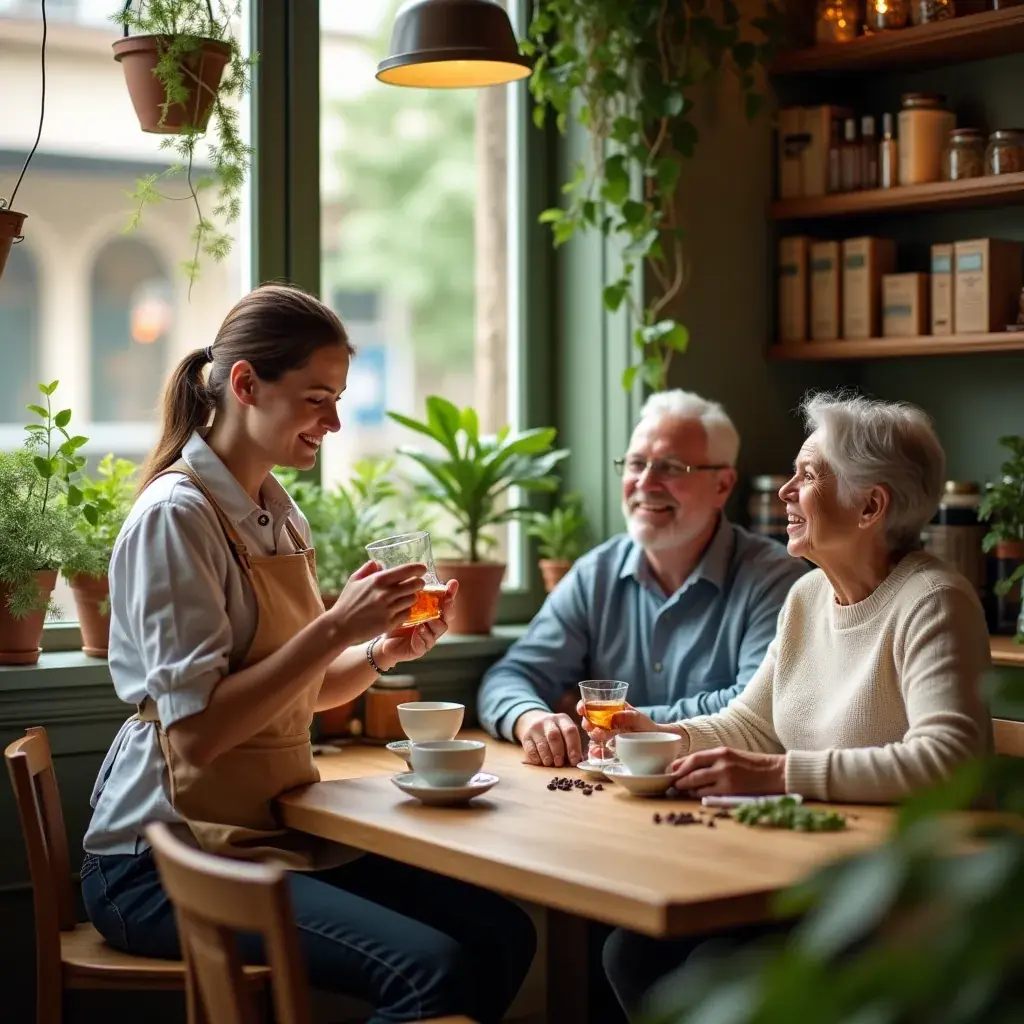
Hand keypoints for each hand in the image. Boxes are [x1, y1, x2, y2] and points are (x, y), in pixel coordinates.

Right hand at [326, 560, 425, 646]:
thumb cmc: (347, 602)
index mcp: (378, 580)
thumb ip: (367, 569)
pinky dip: (406, 611)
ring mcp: (388, 609)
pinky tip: (400, 610)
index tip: (423, 569)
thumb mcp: (354, 580)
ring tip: (408, 597)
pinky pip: (406, 614)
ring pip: (413, 599)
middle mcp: (385, 593)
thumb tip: (379, 562)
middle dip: (419, 583)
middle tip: (419, 584)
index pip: (406, 570)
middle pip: (415, 585)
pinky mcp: (389, 623)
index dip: (418, 568)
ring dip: (413, 597)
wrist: (340, 626)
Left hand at [373, 580, 458, 668]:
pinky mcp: (419, 649)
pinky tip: (419, 630)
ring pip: (440, 629)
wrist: (382, 642)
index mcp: (430, 609)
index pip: (444, 599)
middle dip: (449, 607)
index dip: (451, 592)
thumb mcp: (396, 602)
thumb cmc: (392, 619)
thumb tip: (379, 562)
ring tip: (430, 619)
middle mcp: (433, 622)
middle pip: (448, 614)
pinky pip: (425, 644)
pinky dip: (423, 637)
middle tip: (447, 600)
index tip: (453, 582)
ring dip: (436, 623)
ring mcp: (428, 636)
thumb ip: (397, 586)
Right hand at [514, 709, 582, 767]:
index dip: (573, 747)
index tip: (574, 761)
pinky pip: (531, 749)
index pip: (570, 730)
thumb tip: (580, 762)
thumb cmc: (555, 732)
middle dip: (558, 752)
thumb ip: (573, 744)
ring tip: (550, 763)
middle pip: (554, 735)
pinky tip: (540, 761)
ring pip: (542, 743)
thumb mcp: (564, 731)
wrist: (531, 720)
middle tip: (560, 763)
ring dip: (547, 756)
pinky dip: (536, 758)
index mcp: (563, 719)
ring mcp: (536, 727)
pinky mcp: (526, 736)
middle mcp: (549, 720)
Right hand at [576, 701, 663, 760]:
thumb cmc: (646, 726)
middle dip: (587, 723)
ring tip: (600, 737)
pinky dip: (595, 751)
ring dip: (593, 736)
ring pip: (592, 735)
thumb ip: (628, 715)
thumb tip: (614, 716)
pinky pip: (598, 749)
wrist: (655, 741)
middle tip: (592, 727)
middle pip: (588, 721)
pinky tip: (597, 752)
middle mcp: (604, 722)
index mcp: (609, 710)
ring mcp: (605, 736)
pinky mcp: (608, 748)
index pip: (591, 705)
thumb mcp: (639, 717)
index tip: (582, 709)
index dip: (583, 706)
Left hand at [667, 747, 786, 796]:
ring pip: (697, 785)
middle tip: (672, 783)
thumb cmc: (752, 765)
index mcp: (721, 752)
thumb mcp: (731, 755)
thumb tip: (691, 767)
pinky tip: (695, 795)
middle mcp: (722, 764)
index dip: (680, 765)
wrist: (775, 774)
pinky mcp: (730, 792)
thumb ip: (713, 760)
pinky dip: (699, 795)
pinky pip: (707, 795)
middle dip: (679, 778)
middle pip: (692, 772)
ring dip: (687, 788)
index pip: (694, 758)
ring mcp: (726, 779)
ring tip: (682, 789)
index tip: (672, 770)